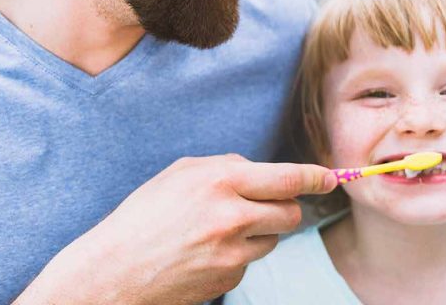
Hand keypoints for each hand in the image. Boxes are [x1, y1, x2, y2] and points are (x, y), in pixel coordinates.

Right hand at [14, 154, 336, 304]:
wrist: (115, 270)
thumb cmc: (144, 216)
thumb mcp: (180, 174)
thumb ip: (225, 167)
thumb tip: (261, 171)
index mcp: (221, 180)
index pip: (288, 178)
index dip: (315, 177)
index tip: (330, 178)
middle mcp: (232, 214)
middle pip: (290, 211)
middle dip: (284, 208)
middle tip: (264, 208)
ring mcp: (233, 251)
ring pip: (274, 238)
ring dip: (258, 233)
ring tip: (218, 231)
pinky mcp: (230, 277)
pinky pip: (251, 261)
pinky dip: (238, 255)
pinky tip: (206, 253)